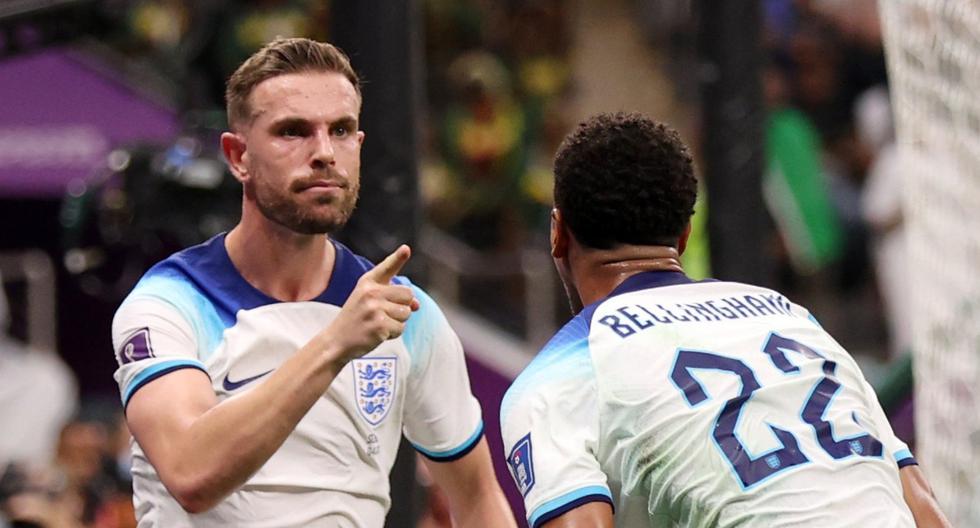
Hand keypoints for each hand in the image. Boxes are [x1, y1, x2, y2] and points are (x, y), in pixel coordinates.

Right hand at [324, 244, 418, 361]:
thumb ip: (393, 297)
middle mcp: (371, 292)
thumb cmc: (356, 320)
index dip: (398, 258)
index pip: (386, 268)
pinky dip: (393, 334)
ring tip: (378, 324)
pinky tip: (377, 334)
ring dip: (397, 322)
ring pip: (406, 313)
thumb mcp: (368, 301)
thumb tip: (417, 304)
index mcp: (367, 283)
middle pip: (408, 294)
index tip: (406, 249)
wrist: (335, 341)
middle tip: (383, 315)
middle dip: (402, 307)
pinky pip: (401, 328)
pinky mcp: (380, 325)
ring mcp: (375, 308)